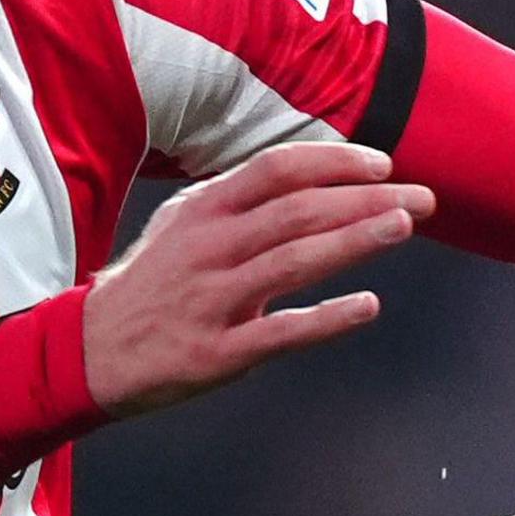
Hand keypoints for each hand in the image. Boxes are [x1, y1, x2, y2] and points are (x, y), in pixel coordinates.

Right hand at [84, 142, 434, 417]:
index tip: (382, 165)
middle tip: (422, 198)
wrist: (91, 350)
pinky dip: (327, 318)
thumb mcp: (184, 223)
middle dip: (365, 200)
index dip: (335, 161)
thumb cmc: (155, 283)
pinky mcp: (217, 353)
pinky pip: (280, 331)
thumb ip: (242, 198)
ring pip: (293, 262)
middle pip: (297, 211)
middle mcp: (209, 249)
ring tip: (402, 227)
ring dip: (353, 241)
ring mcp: (212, 301)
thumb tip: (314, 174)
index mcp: (204, 210)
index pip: (278, 169)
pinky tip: (367, 305)